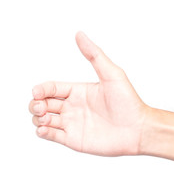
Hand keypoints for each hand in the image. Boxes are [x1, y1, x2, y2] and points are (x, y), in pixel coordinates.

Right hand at [29, 32, 148, 155]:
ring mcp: (72, 124)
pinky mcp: (74, 140)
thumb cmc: (128, 102)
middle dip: (35, 104)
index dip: (41, 89)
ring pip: (43, 120)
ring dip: (37, 118)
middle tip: (40, 107)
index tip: (37, 92)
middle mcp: (73, 107)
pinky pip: (52, 136)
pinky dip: (42, 132)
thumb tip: (79, 34)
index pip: (52, 87)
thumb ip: (94, 55)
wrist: (138, 129)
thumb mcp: (112, 74)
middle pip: (43, 103)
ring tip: (45, 118)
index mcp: (78, 91)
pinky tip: (44, 129)